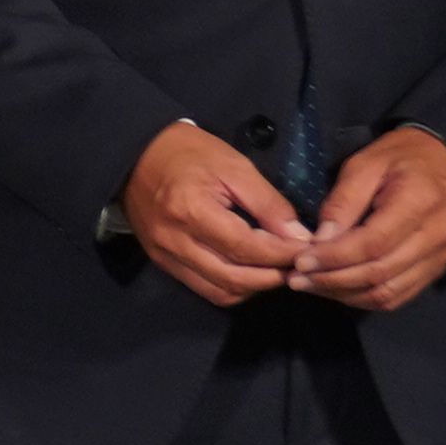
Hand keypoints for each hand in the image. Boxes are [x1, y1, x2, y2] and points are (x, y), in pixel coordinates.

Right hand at [119, 120, 312, 309]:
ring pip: (221, 291)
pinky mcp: (163, 262)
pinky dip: (233, 287)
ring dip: (254, 287)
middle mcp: (176, 241)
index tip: (309, 250)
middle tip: (299, 264)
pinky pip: (205, 288)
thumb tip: (299, 236)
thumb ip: (268, 203)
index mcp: (192, 210)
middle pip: (234, 278)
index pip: (246, 247)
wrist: (136, 155)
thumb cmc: (189, 153)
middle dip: (273, 276)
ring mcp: (166, 255)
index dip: (282, 254)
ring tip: (277, 270)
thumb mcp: (235, 167)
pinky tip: (250, 273)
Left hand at [290, 125, 445, 312]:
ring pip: (388, 292)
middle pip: (379, 273)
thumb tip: (319, 241)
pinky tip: (338, 290)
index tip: (300, 261)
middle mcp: (435, 235)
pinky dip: (365, 298)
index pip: (373, 244)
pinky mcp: (437, 268)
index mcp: (419, 202)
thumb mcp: (366, 164)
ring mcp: (440, 256)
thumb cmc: (402, 157)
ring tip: (311, 286)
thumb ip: (343, 202)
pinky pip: (399, 295)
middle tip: (296, 279)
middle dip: (332, 280)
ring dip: (345, 294)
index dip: (334, 257)